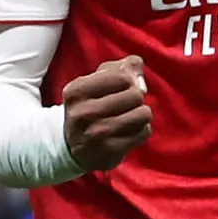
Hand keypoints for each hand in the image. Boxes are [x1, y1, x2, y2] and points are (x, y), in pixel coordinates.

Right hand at [62, 55, 152, 171]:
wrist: (73, 147)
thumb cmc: (92, 104)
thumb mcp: (99, 80)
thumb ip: (124, 67)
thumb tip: (140, 75)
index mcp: (76, 91)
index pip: (122, 76)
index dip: (130, 80)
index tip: (123, 88)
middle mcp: (82, 113)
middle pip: (135, 95)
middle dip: (136, 98)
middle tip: (125, 105)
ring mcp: (95, 135)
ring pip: (143, 114)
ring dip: (141, 114)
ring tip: (129, 117)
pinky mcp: (109, 152)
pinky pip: (144, 132)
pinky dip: (142, 130)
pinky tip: (128, 132)